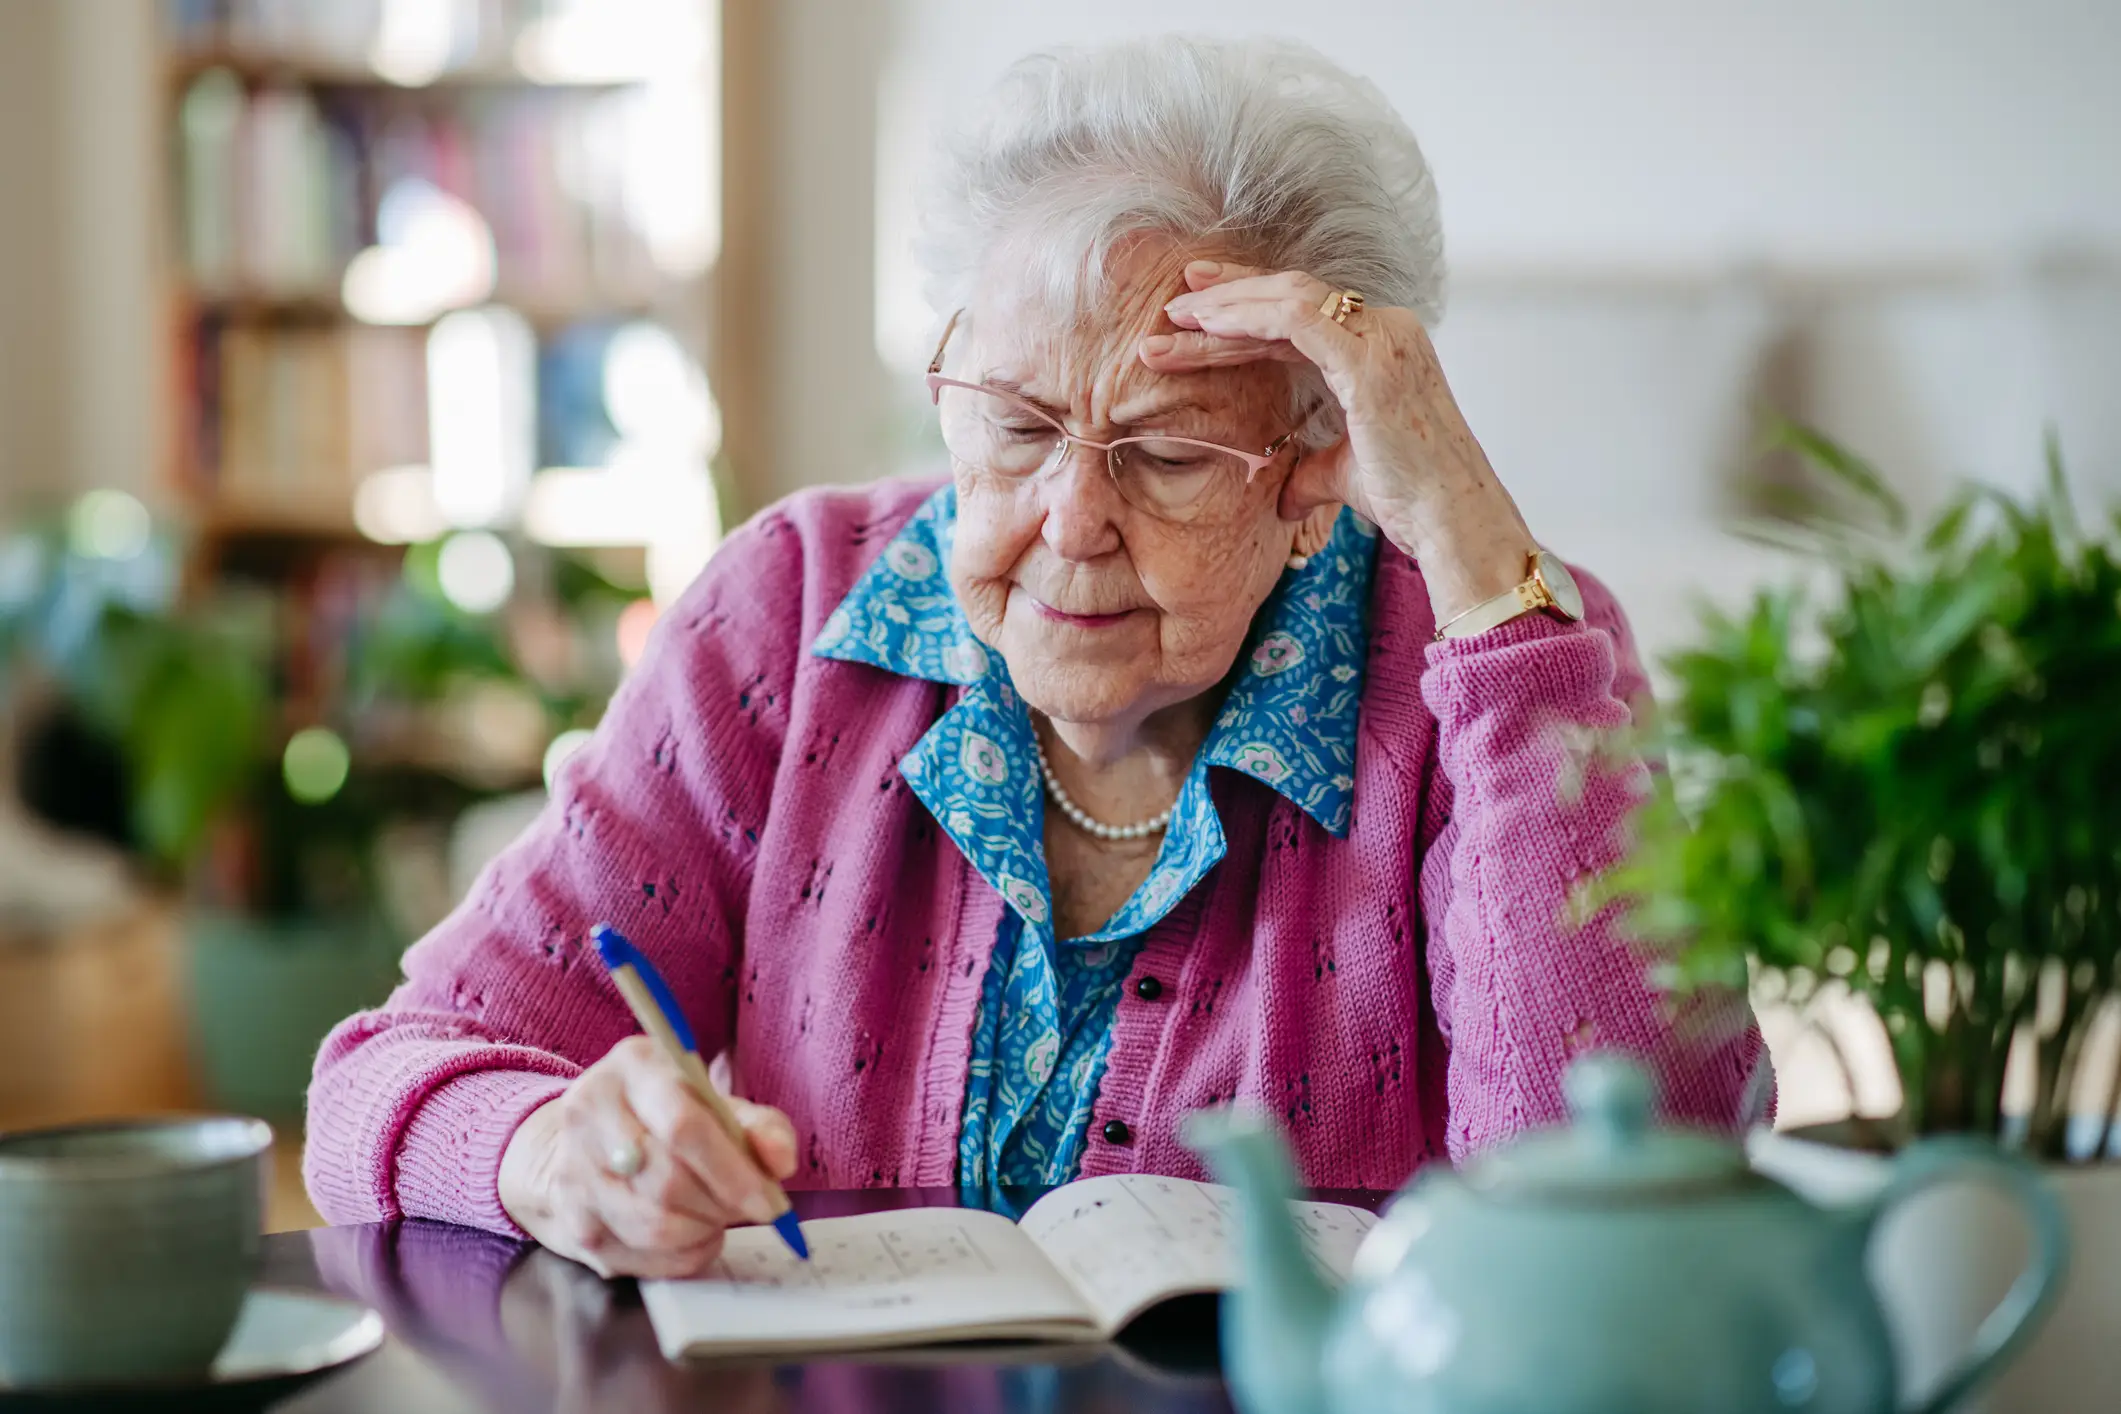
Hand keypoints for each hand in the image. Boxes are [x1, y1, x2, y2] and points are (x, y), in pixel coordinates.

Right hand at [497, 1035, 797, 1278]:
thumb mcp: (716, 1102)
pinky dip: (683, 1254)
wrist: (583, 1142)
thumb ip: (759, 1126)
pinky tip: (692, 1233)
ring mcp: (573, 1170)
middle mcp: (590, 1112)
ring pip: (653, 1227)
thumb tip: (781, 1161)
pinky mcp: (572, 1223)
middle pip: (668, 1182)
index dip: (734, 1172)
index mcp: (634, 1066)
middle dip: (722, 1205)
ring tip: (716, 1214)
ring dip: (702, 1230)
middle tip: (748, 1208)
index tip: (770, 1202)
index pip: (683, 1126)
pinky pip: (643, 1259)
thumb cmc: (667, 1116)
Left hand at [1148, 260, 1535, 621]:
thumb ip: (1311, 473)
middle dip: (1230, 294)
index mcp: (1382, 348)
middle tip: (1178, 297)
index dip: (1249, 312)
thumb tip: (1283, 497)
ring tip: (1174, 316)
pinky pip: (1294, 318)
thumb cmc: (1410, 501)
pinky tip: (1207, 327)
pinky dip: (1246, 318)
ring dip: (1226, 306)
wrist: (1451, 519)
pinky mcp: (1368, 359)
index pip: (1303, 316)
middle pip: (1292, 297)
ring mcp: (1382, 338)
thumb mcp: (1345, 475)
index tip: (1201, 315)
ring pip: (1287, 300)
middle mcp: (1387, 330)